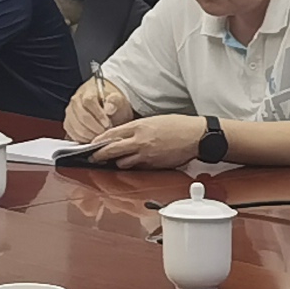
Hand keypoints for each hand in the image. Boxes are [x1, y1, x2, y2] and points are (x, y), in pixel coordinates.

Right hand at [63, 76, 132, 139]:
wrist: (106, 107)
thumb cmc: (112, 103)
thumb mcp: (118, 99)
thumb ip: (115, 101)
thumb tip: (109, 109)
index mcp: (88, 91)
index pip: (89, 101)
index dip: (98, 114)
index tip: (107, 124)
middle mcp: (75, 101)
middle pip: (81, 116)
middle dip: (94, 127)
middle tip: (105, 133)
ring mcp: (70, 113)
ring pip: (75, 126)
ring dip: (89, 135)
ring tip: (100, 137)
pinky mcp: (68, 124)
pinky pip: (72, 133)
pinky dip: (82, 139)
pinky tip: (93, 140)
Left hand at [88, 112, 205, 169]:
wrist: (196, 136)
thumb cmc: (179, 126)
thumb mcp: (154, 120)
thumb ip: (137, 128)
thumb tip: (124, 135)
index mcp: (139, 126)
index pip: (112, 134)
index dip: (99, 140)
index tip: (93, 143)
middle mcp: (140, 140)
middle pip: (112, 150)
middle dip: (99, 155)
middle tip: (93, 157)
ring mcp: (146, 154)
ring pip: (122, 162)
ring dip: (117, 162)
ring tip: (115, 161)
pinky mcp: (153, 165)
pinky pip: (137, 168)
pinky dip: (133, 166)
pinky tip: (133, 163)